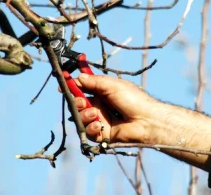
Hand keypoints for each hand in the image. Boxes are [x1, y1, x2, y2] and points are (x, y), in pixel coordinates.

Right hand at [73, 74, 210, 170]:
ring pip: (81, 118)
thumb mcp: (112, 85)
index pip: (83, 87)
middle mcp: (100, 105)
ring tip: (94, 114)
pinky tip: (99, 124)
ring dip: (84, 115)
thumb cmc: (133, 99)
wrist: (147, 121)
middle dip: (76, 101)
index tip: (63, 84)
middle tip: (80, 101)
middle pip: (78, 103)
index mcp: (103, 92)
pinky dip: (91, 127)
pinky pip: (88, 132)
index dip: (73, 86)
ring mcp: (100, 119)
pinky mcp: (102, 134)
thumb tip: (78, 77)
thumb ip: (94, 81)